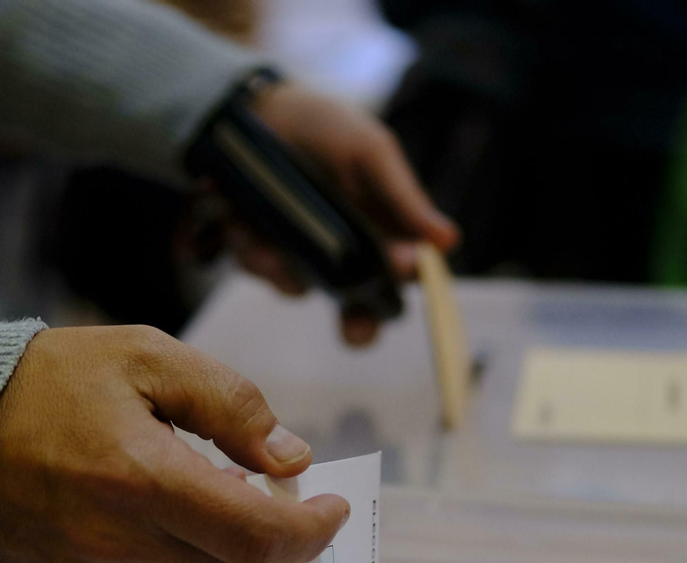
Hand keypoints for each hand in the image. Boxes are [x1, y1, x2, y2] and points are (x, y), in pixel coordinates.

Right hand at [0, 325, 349, 562]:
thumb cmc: (48, 383)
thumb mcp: (145, 356)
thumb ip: (229, 404)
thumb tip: (292, 460)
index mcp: (142, 481)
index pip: (258, 537)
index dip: (312, 532)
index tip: (333, 509)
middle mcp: (122, 545)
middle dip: (280, 538)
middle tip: (278, 492)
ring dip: (237, 554)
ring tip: (222, 498)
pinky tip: (172, 518)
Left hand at [235, 81, 459, 345]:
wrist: (260, 108)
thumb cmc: (327, 128)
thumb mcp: (370, 152)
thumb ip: (403, 198)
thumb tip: (449, 242)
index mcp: (381, 236)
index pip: (400, 283)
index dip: (402, 297)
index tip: (400, 288)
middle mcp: (343, 257)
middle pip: (358, 313)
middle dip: (358, 327)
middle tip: (355, 330)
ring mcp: (299, 256)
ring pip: (298, 288)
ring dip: (283, 267)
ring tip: (263, 237)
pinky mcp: (257, 249)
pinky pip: (256, 266)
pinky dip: (248, 246)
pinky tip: (237, 219)